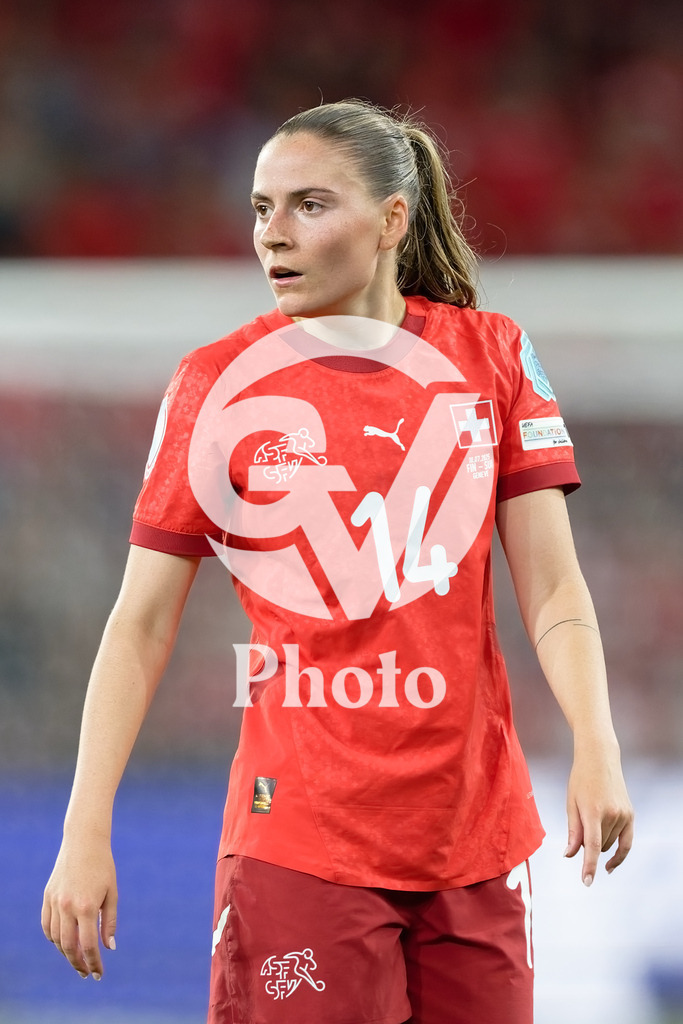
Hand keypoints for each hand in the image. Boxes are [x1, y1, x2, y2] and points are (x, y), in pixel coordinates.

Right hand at [41, 834, 117, 978]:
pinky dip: (54, 938)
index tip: (98, 974)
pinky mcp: (47, 896)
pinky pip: (47, 925)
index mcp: (86, 907)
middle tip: (86, 973)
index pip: (87, 946)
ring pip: (56, 939)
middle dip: (78, 964)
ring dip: (66, 953)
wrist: (83, 841)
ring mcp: (54, 902)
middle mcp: (67, 907)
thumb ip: (109, 922)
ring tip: (77, 959)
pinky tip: (63, 942)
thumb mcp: (112, 893)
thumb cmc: (103, 866)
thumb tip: (109, 948)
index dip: (93, 963)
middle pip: (69, 947)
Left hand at [564, 741, 633, 885]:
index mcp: (593, 811)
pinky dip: (618, 855)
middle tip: (580, 823)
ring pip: (609, 845)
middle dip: (587, 843)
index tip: (586, 882)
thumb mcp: (571, 803)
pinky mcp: (631, 815)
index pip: (592, 846)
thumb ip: (573, 831)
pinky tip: (609, 866)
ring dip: (599, 842)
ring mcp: (624, 815)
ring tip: (591, 818)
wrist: (600, 758)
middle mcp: (612, 814)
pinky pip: (626, 843)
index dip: (588, 866)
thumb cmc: (580, 779)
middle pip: (598, 846)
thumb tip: (570, 856)